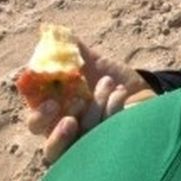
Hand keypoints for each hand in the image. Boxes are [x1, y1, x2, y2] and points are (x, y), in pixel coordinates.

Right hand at [25, 43, 148, 164]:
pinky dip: (113, 112)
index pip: (36, 123)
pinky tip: (121, 93)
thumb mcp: (94, 63)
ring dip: (94, 113)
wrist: (144, 90)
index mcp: (57, 115)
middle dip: (60, 132)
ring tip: (107, 87)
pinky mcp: (111, 147)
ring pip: (82, 144)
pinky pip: (107, 138)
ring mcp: (91, 144)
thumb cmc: (112, 79)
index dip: (39, 116)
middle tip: (75, 109)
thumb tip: (53, 32)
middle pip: (51, 148)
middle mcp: (70, 134)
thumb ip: (73, 51)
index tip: (52, 102)